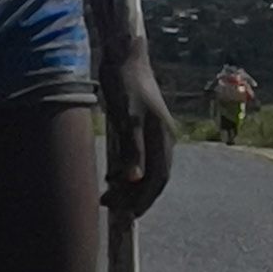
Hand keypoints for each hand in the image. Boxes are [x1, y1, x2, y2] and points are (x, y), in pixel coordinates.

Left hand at [100, 49, 175, 214]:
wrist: (124, 56)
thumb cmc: (125, 85)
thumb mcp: (126, 118)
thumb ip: (132, 149)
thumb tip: (134, 179)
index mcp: (162, 137)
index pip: (158, 178)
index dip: (144, 198)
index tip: (129, 215)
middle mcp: (163, 138)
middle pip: (154, 177)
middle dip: (135, 196)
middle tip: (111, 205)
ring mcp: (155, 132)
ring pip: (147, 169)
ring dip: (130, 185)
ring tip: (109, 193)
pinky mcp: (145, 127)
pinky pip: (141, 157)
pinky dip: (128, 170)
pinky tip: (113, 174)